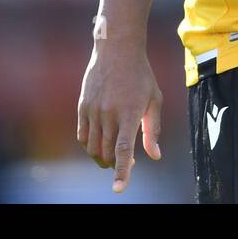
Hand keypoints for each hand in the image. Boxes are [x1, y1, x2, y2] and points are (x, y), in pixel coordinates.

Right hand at [77, 37, 162, 192]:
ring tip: (112, 155)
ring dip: (102, 157)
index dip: (122, 172)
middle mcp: (109, 113)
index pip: (123, 150)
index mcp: (130, 113)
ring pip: (93, 147)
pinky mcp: (82, 106)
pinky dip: (90, 145)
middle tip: (127, 164)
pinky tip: (99, 144)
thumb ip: (153, 130)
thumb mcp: (154, 99)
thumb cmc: (141, 74)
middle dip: (116, 165)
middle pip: (107, 152)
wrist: (117, 49)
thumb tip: (155, 156)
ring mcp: (93, 110)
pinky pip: (82, 135)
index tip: (119, 189)